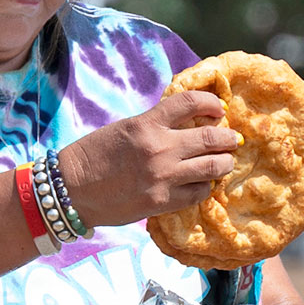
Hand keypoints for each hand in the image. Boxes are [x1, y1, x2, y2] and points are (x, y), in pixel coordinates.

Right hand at [57, 91, 237, 227]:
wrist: (71, 189)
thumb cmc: (93, 156)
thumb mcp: (125, 129)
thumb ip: (155, 126)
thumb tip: (186, 126)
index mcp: (147, 124)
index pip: (190, 103)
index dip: (211, 103)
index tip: (219, 109)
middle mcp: (160, 148)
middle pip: (210, 137)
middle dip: (227, 137)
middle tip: (232, 139)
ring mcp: (163, 177)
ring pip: (212, 167)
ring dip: (223, 163)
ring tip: (224, 162)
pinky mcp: (161, 201)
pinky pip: (197, 193)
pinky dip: (206, 187)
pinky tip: (204, 184)